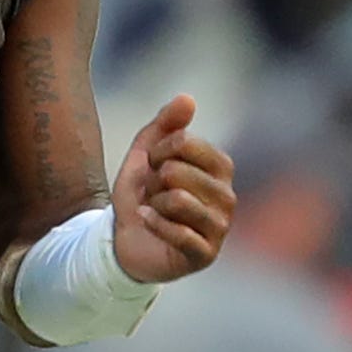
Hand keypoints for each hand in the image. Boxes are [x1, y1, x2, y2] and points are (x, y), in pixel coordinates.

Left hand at [110, 94, 234, 284]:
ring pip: (177, 200)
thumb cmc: (142, 196)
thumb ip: (165, 125)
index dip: (156, 153)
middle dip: (152, 183)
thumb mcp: (145, 155)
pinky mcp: (206, 254)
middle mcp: (227, 196)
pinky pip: (177, 232)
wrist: (124, 242)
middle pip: (177, 172)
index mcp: (220, 167)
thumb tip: (187, 98)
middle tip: (153, 195)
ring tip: (154, 210)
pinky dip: (153, 224)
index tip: (153, 167)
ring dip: (153, 205)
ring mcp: (220, 226)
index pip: (183, 142)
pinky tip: (150, 224)